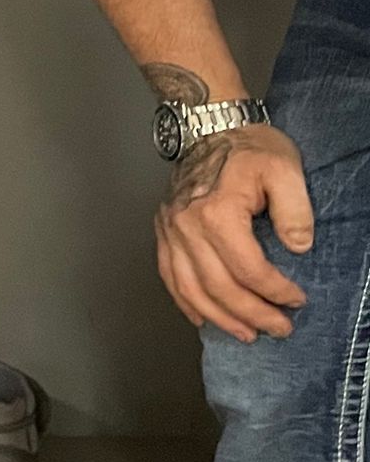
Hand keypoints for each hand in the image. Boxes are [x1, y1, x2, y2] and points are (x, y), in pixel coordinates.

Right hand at [155, 124, 312, 343]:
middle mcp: (188, 226)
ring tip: (246, 334)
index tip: (297, 299)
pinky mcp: (163, 231)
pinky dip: (186, 302)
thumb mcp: (285, 170)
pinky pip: (169, 276)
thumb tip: (298, 248)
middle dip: (252, 314)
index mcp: (218, 213)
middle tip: (278, 328)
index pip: (249, 269)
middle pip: (219, 286)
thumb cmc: (249, 149)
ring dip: (220, 317)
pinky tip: (203, 318)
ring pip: (191, 289)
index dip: (276, 291)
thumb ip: (296, 211)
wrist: (209, 127)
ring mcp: (171, 230)